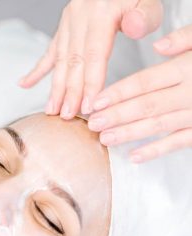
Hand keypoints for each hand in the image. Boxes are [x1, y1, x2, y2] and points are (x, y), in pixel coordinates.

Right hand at [18, 0, 162, 118]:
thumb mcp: (148, 0)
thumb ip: (144, 15)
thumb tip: (133, 29)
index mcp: (101, 11)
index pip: (94, 55)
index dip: (89, 83)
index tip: (86, 107)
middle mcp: (80, 16)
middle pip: (73, 61)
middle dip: (69, 92)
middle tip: (66, 115)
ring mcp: (68, 22)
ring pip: (60, 60)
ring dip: (55, 87)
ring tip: (51, 110)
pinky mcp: (63, 27)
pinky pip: (49, 51)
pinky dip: (37, 70)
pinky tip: (24, 84)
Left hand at [89, 24, 191, 162]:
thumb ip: (184, 38)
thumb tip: (158, 45)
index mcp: (186, 68)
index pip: (145, 82)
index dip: (118, 93)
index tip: (97, 102)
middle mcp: (190, 92)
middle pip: (146, 105)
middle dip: (116, 116)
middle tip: (93, 123)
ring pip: (157, 125)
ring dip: (129, 134)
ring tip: (105, 139)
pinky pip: (178, 143)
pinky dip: (155, 151)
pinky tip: (134, 157)